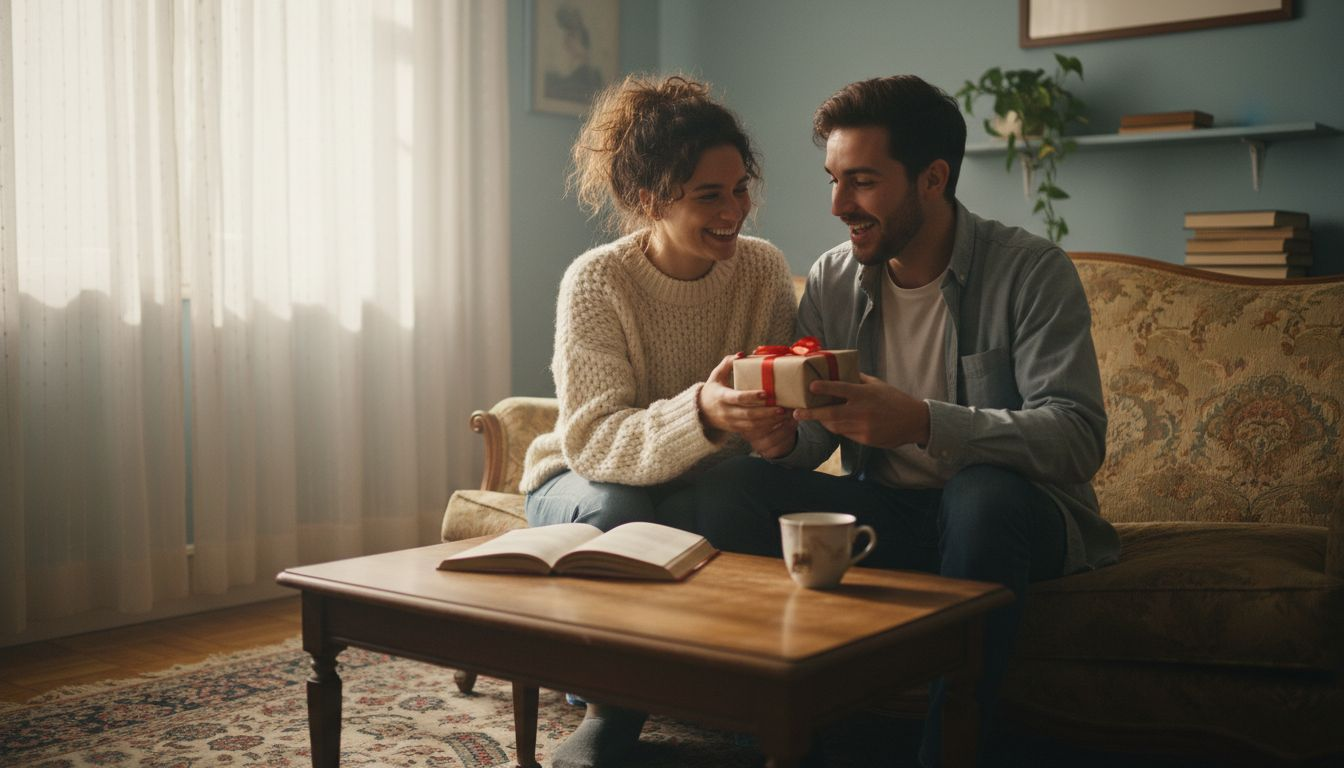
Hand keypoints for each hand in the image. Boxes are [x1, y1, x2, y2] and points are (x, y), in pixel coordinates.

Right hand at [698, 355, 794, 451]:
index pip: (737, 398)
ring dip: (769, 421)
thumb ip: (728, 363)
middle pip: (748, 414)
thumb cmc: (713, 390)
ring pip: (752, 425)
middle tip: (782, 408)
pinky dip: (766, 427)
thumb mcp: (716, 375)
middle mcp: (726, 412)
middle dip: (766, 412)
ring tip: (784, 415)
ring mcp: (731, 422)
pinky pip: (753, 431)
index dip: (751, 396)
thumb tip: (741, 354)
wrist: (702, 413)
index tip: (766, 393)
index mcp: (721, 396)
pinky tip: (778, 422)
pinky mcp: (736, 429)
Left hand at [793, 373, 930, 448]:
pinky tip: (834, 423)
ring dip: (823, 421)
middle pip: (830, 414)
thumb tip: (840, 372)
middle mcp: (862, 411)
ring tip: (813, 416)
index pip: (841, 389)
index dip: (824, 388)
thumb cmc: (894, 399)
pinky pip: (845, 434)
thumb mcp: (877, 385)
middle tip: (796, 413)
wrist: (914, 422)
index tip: (810, 386)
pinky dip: (837, 428)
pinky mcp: (865, 439)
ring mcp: (863, 427)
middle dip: (811, 414)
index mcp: (865, 394)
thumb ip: (858, 380)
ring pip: (835, 426)